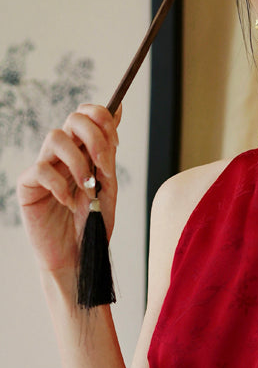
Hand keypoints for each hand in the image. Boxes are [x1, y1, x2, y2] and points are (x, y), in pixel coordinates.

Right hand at [16, 104, 120, 277]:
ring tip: (87, 188)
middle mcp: (64, 156)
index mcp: (84, 152)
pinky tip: (69, 203)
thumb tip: (118, 110)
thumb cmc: (93, 224)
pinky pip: (40, 170)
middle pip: (73, 119)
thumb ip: (110, 155)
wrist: (79, 257)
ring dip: (78, 161)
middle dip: (94, 135)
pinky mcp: (29, 186)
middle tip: (103, 163)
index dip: (103, 118)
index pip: (88, 116)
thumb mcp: (109, 188)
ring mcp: (45, 168)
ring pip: (55, 138)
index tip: (116, 141)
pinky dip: (60, 184)